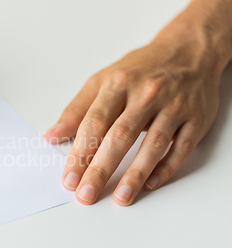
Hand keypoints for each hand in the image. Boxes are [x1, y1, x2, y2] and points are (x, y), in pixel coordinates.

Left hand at [45, 25, 229, 205]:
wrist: (189, 50)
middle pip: (120, 136)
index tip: (69, 178)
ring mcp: (174, 107)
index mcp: (118, 84)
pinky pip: (181, 147)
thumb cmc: (140, 69)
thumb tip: (53, 136)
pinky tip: (151, 184)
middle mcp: (146, 94)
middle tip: (86, 195)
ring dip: (135, 174)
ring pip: (153, 145)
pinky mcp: (195, 119)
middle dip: (101, 169)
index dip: (80, 153)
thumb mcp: (103, 80)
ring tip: (120, 197)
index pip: (94, 123)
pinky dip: (166, 167)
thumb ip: (77, 109)